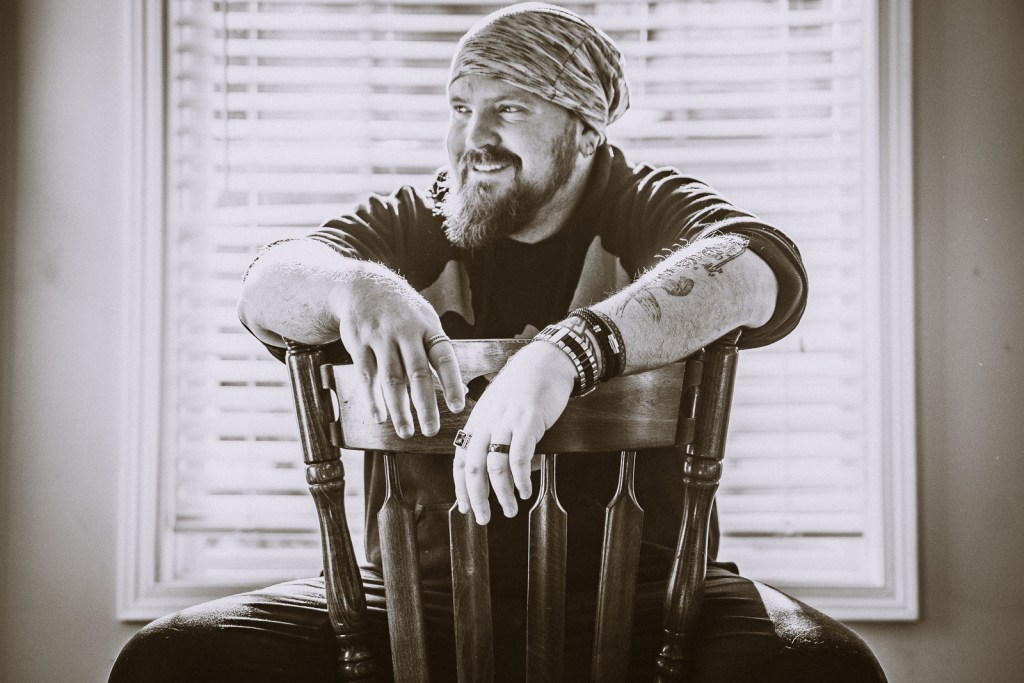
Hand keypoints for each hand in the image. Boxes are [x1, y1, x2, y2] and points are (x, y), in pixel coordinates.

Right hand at [328, 269, 464, 436]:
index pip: (444, 358)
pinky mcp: (359, 342)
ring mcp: (381, 337)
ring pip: (392, 378)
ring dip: (399, 409)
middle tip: (431, 430)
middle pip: (417, 373)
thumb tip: (463, 390)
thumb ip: (439, 355)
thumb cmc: (403, 312)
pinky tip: (379, 416)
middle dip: (425, 405)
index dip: (452, 383)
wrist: (364, 286)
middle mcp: (406, 331)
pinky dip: (373, 399)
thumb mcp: (426, 322)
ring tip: (406, 431)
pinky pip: (367, 376)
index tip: (457, 407)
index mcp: (428, 327)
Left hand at [453, 341, 576, 523]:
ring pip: (495, 467)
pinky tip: (526, 491)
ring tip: (509, 510)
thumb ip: (498, 437)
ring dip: (501, 494)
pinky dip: (521, 479)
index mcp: (477, 421)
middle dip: (476, 498)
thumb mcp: (501, 410)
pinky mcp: (527, 421)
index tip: (464, 506)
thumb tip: (505, 472)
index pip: (461, 460)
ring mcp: (506, 422)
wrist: (545, 361)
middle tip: (483, 518)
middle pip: (473, 468)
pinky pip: (518, 457)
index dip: (461, 486)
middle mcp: (486, 423)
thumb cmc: (524, 387)